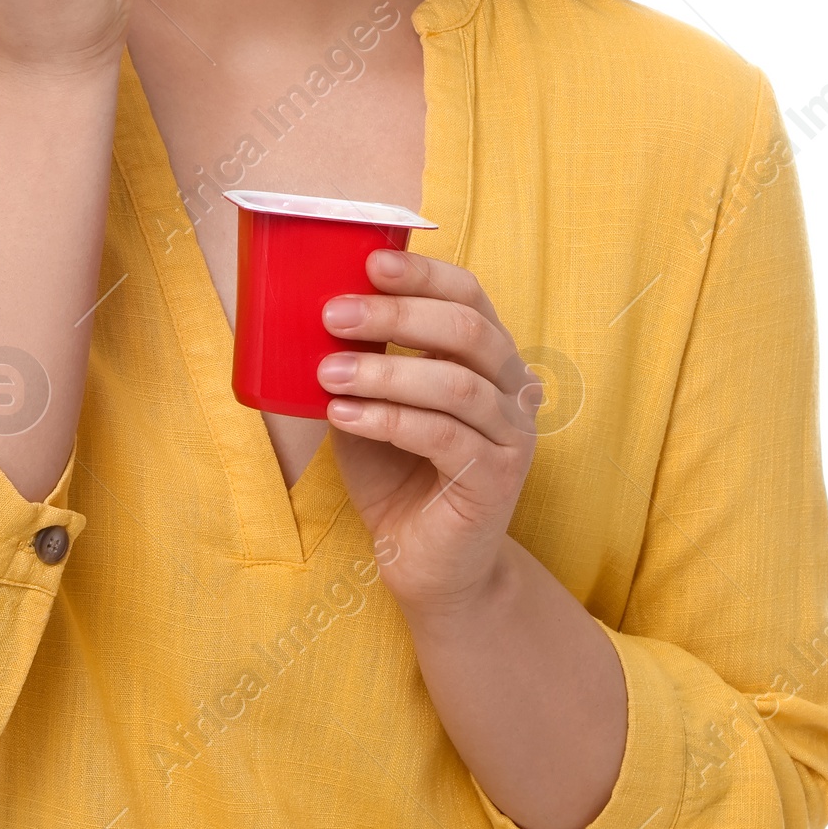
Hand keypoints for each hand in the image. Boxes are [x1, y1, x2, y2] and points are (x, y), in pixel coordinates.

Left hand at [318, 253, 542, 616]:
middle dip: (395, 315)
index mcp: (487, 359)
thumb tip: (314, 312)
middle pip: (465, 330)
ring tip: (328, 372)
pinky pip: (444, 436)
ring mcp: (512, 435)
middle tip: (333, 314)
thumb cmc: (396, 476)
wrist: (426, 565)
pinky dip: (388, 419)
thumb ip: (360, 360)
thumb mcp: (371, 404)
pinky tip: (345, 416)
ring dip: (384, 371)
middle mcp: (512, 389)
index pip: (469, 296)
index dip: (423, 274)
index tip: (370, 263)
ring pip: (454, 383)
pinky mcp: (497, 478)